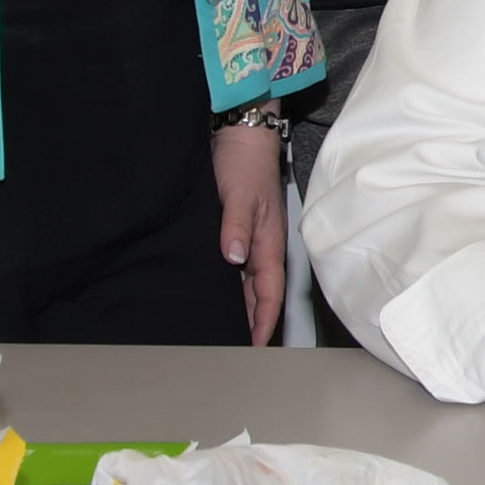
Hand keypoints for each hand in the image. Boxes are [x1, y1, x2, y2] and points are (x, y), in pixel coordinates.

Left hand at [210, 121, 285, 345]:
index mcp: (268, 241)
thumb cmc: (245, 162)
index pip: (269, 291)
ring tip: (226, 331)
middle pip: (260, 292)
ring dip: (241, 306)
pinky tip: (215, 293)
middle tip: (238, 350)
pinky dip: (230, 286)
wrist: (242, 134)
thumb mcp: (238, 194)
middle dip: (254, 321)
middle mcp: (261, 244)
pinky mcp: (236, 229)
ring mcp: (251, 237)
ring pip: (247, 282)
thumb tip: (233, 259)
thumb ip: (236, 227)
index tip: (254, 346)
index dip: (263, 320)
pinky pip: (237, 268)